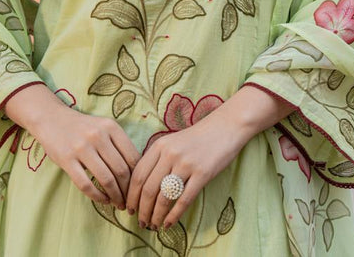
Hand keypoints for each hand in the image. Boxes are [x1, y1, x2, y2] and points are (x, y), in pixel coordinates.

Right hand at [5, 85, 140, 209]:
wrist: (52, 119)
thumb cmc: (83, 127)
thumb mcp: (104, 127)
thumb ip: (119, 144)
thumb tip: (137, 172)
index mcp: (111, 127)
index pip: (132, 156)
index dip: (138, 176)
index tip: (139, 188)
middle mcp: (98, 135)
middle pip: (121, 170)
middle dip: (128, 191)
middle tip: (129, 201)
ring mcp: (81, 147)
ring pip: (106, 179)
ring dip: (115, 196)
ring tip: (118, 204)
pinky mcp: (67, 159)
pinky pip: (85, 184)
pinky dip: (97, 196)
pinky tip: (103, 200)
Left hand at [126, 109, 244, 230]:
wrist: (225, 127)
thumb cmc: (197, 137)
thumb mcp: (172, 142)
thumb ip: (157, 159)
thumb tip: (142, 187)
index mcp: (159, 145)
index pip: (138, 175)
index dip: (131, 195)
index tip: (128, 208)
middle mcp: (170, 154)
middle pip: (148, 188)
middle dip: (142, 210)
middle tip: (140, 222)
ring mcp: (186, 164)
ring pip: (164, 197)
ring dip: (156, 216)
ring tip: (153, 226)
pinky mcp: (203, 174)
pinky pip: (184, 200)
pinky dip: (174, 215)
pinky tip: (169, 224)